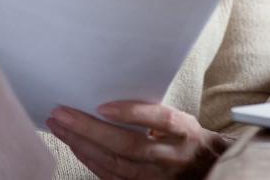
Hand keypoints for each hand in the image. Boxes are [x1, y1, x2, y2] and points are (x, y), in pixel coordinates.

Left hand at [46, 102, 229, 179]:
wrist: (208, 169)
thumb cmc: (188, 139)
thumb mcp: (182, 120)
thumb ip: (154, 113)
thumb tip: (113, 97)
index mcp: (185, 131)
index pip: (160, 119)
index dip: (132, 113)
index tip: (103, 106)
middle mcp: (172, 156)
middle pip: (128, 145)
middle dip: (90, 129)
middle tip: (62, 114)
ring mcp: (158, 177)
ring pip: (115, 164)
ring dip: (83, 146)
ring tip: (60, 128)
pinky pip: (113, 178)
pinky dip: (91, 162)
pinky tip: (76, 148)